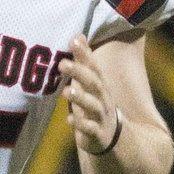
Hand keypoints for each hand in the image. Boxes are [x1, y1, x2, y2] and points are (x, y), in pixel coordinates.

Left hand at [60, 34, 117, 154]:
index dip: (85, 53)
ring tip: (66, 91)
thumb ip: (84, 61)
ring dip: (80, 98)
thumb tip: (77, 35)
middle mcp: (102, 98)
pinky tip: (69, 119)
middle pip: (93, 83)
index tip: (73, 40)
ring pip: (93, 106)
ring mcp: (101, 116)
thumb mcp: (90, 82)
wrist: (111, 137)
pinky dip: (81, 125)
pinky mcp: (97, 134)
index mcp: (99, 84)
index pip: (93, 66)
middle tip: (63, 63)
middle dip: (79, 73)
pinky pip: (90, 129)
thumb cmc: (94, 103)